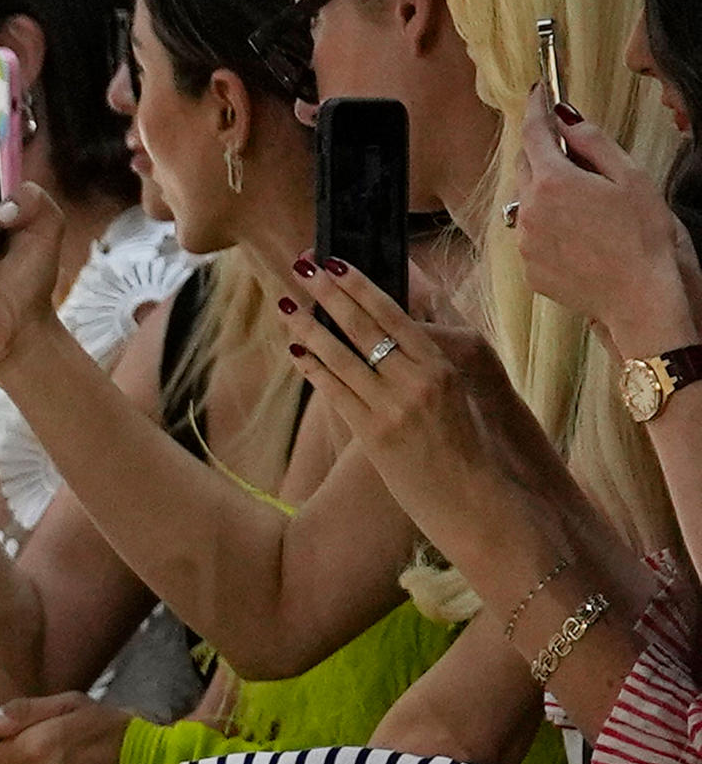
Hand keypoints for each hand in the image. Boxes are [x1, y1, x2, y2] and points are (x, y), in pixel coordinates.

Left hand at [279, 252, 544, 494]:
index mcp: (443, 366)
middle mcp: (418, 382)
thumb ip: (427, 363)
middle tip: (301, 265)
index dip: (361, 286)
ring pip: (342, 357)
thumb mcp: (457, 394)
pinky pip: (335, 392)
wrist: (477, 501)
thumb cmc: (468, 447)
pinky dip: (313, 367)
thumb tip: (394, 332)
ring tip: (286, 303)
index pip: (395, 314)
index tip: (336, 262)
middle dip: (329, 294)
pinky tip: (295, 349)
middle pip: (364, 327)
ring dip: (309, 327)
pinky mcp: (374, 435)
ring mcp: (394, 408)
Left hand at [506, 91, 701, 348]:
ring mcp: (524, 242)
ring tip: (586, 209)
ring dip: (547, 196)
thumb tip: (567, 118)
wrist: (641, 299)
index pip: (533, 133)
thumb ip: (594, 143)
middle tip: (573, 155)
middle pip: (525, 168)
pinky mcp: (529, 269)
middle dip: (544, 154)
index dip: (536, 108)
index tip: (538, 91)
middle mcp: (527, 210)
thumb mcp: (631, 178)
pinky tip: (581, 239)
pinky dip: (549, 229)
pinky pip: (533, 237)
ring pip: (527, 204)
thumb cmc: (644, 236)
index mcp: (552, 182)